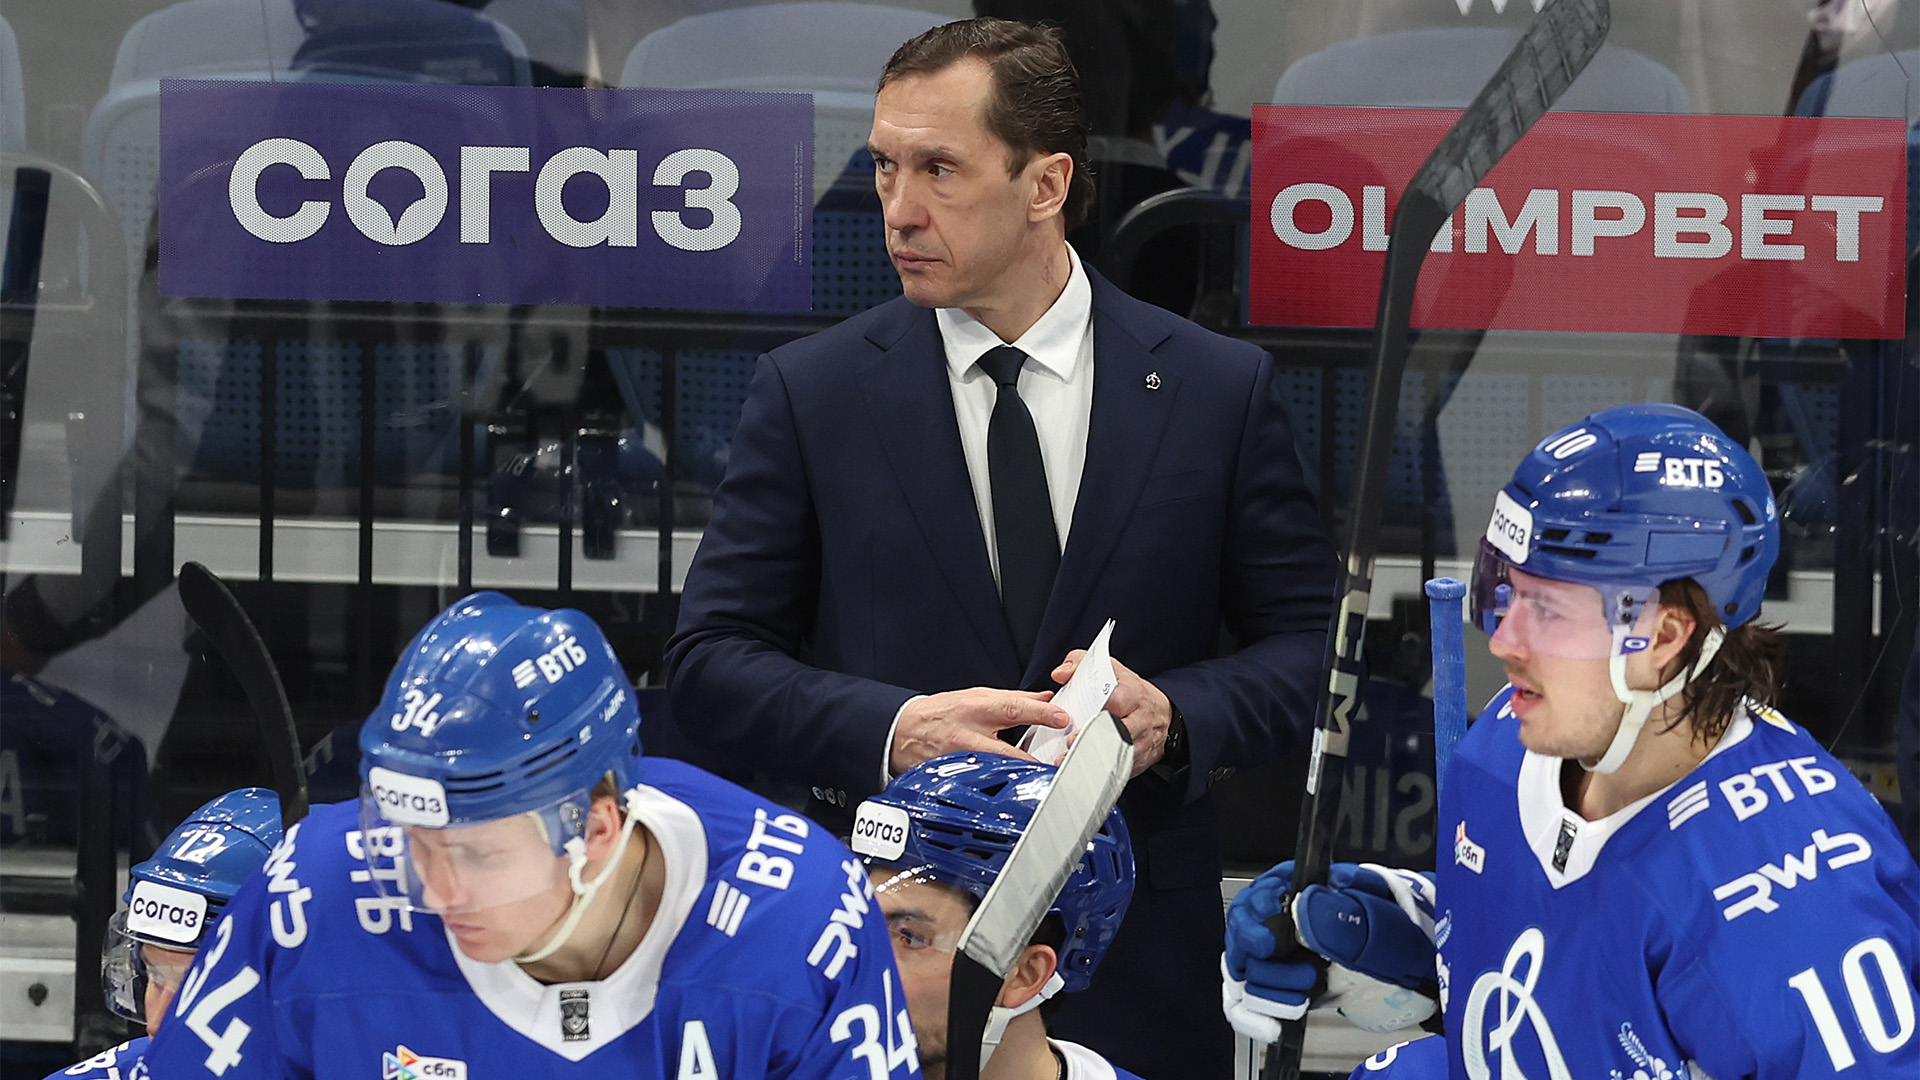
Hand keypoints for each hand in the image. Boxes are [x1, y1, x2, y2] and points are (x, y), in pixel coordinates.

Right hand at [889, 688, 1069, 775]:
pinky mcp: (953, 778)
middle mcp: (968, 735)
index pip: (1012, 708)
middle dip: (1034, 757)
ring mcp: (960, 760)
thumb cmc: (940, 712)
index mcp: (975, 709)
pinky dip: (998, 788)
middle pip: (1006, 748)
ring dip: (1018, 776)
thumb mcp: (974, 695)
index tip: (1061, 717)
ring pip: (994, 772)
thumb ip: (1010, 698)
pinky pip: (980, 785)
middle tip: (1058, 761)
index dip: (1039, 712)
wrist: (903, 731)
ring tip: (1041, 779)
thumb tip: (1043, 697)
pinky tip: (1012, 791)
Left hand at [1051, 651, 1170, 775]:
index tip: (1077, 721)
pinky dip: (1103, 771)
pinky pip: (1122, 769)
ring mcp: (1142, 742)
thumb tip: (1059, 674)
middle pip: (1119, 731)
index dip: (1097, 712)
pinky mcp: (1140, 761)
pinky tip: (1085, 772)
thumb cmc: (1132, 693)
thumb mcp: (1110, 670)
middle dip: (1094, 738)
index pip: (1117, 701)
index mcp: (1131, 694)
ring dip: (1095, 759)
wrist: (1167, 715)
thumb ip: (1081, 665)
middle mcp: (1140, 719)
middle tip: (1071, 744)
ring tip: (1071, 761)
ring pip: (1121, 754)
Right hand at [1223, 861, 1439, 1039]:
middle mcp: (1281, 919)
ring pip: (1246, 971)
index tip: (1269, 939)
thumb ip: (1341, 913)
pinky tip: (1272, 1027)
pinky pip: (1248, 1003)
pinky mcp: (1281, 987)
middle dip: (1264, 959)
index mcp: (1300, 887)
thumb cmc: (1400, 932)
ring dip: (1270, 988)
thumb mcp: (1379, 918)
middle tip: (1302, 973)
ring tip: (1309, 990)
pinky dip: (1254, 1017)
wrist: (1417, 967)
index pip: (1258, 895)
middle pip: (1242, 934)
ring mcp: (1279, 955)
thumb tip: (1304, 905)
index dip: (1256, 917)